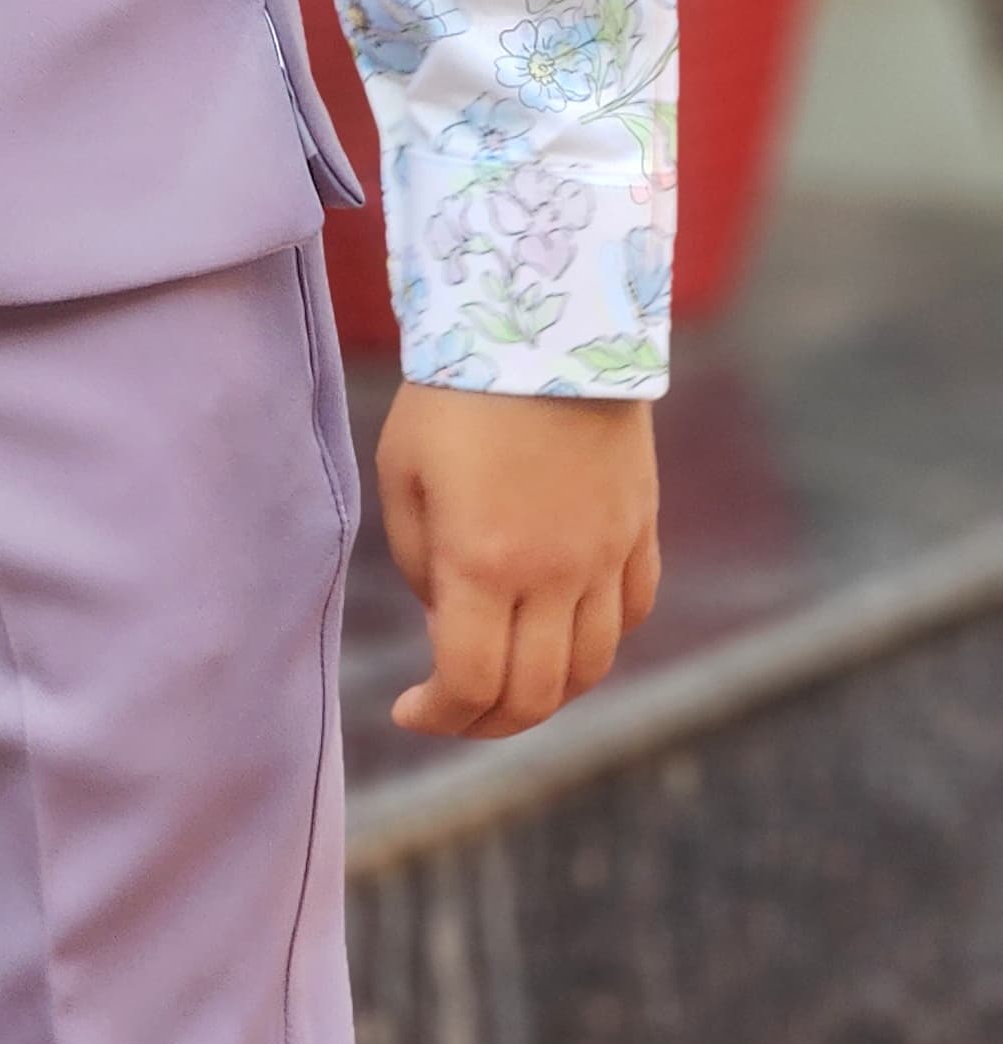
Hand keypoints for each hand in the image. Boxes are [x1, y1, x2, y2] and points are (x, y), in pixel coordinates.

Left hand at [378, 380, 659, 739]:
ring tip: (505, 679)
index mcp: (483, 562)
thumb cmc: (455, 393)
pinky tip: (563, 633)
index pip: (469, 682)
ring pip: (590, 668)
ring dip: (546, 692)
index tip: (408, 710)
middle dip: (487, 721)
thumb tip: (445, 623)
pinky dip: (598, 642)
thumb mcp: (404, 472)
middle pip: (535, 695)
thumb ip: (421, 561)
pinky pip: (631, 615)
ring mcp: (607, 556)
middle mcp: (555, 575)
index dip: (438, 715)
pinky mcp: (640, 530)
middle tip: (454, 711)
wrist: (546, 323)